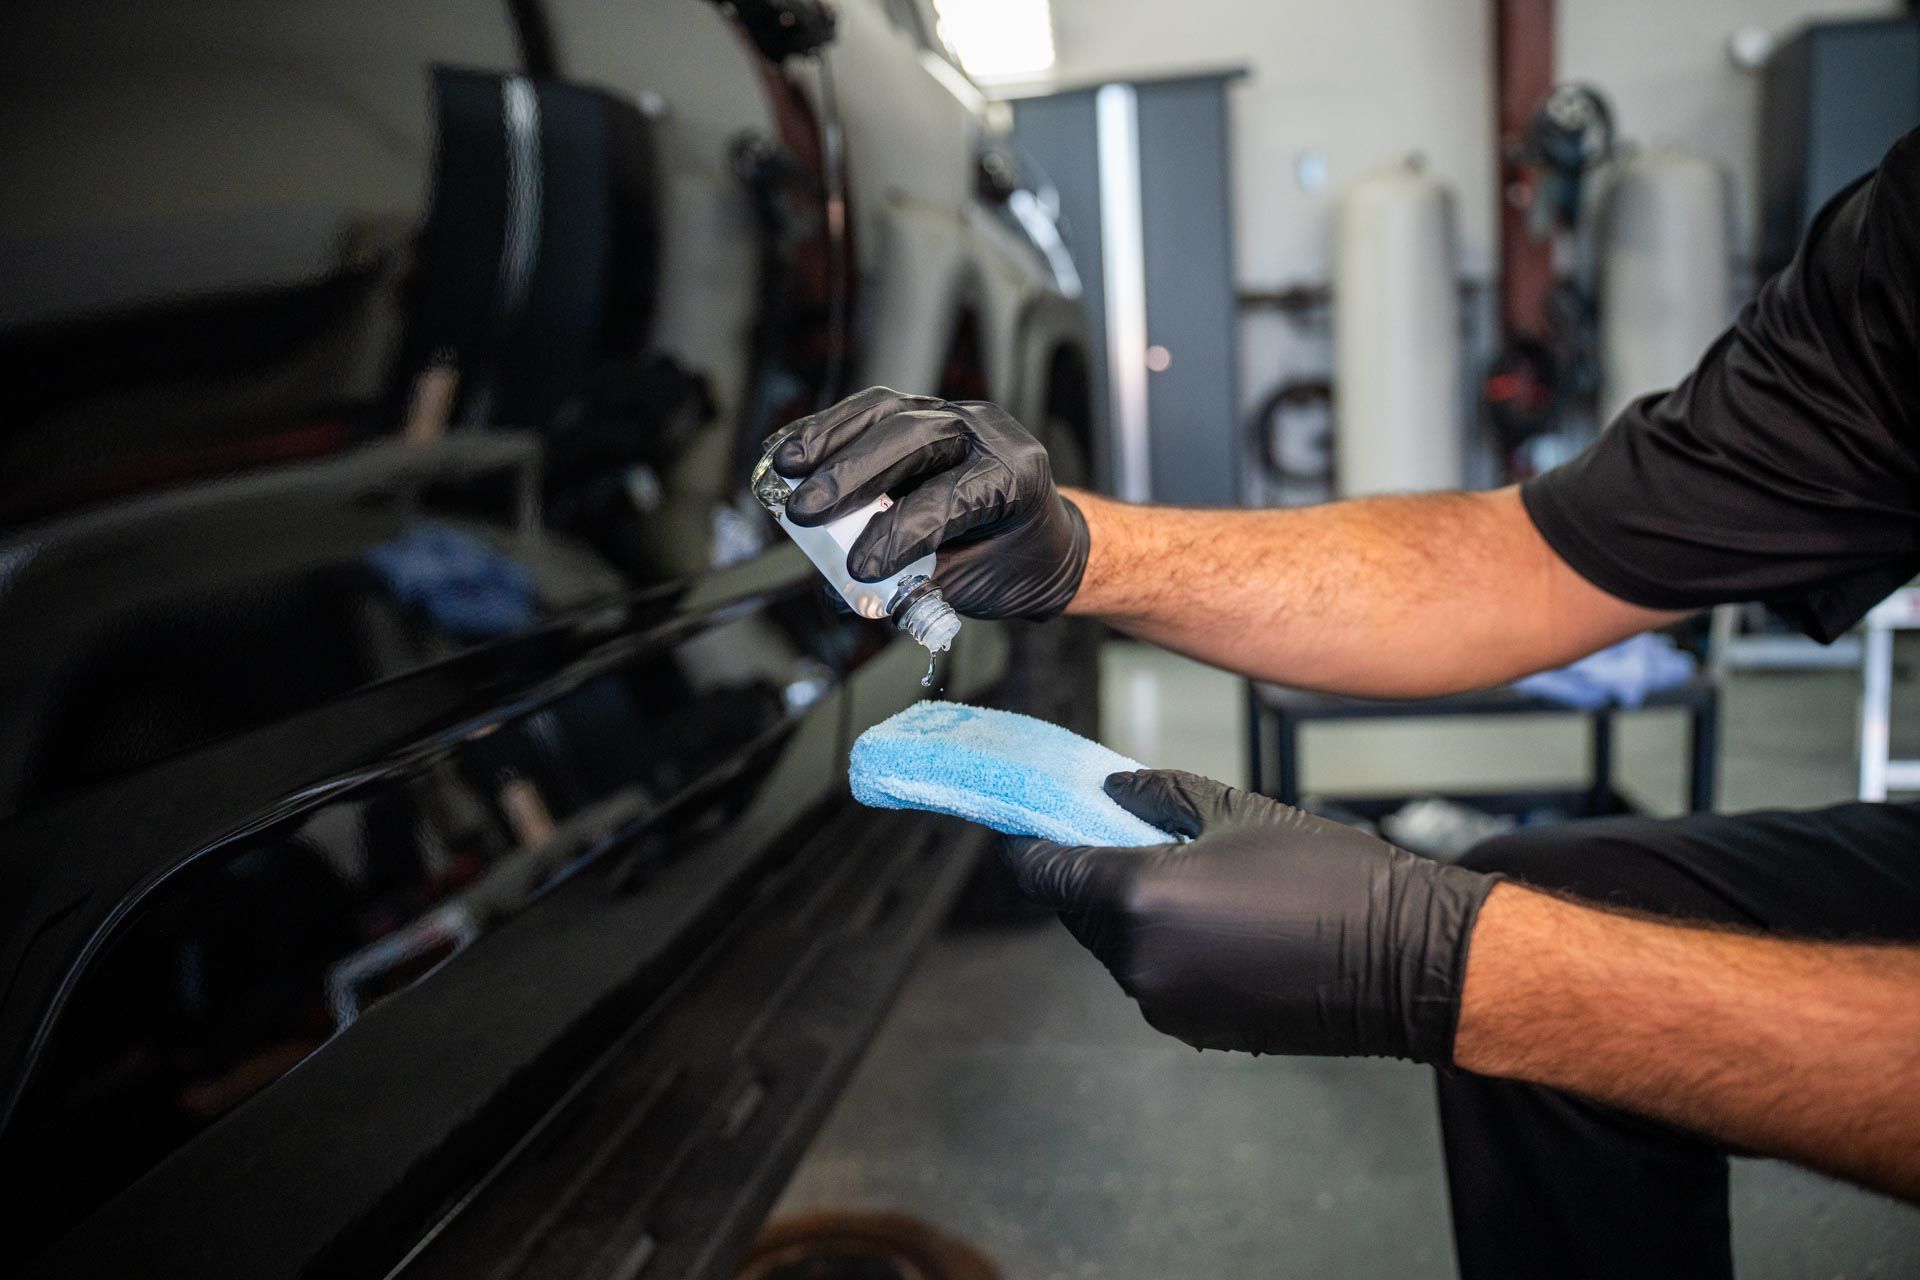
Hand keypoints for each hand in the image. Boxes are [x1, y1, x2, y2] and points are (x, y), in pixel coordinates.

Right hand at [772, 387, 1089, 619]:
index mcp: (1016, 477)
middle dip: (852, 475)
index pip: (950, 497)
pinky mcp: (924, 411)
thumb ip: (912, 584)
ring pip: (887, 413)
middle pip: (914, 438)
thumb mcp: (974, 585)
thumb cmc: (1014, 563)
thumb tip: (841, 591)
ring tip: (785, 469)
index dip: (900, 531)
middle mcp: (988, 434)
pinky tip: (792, 450)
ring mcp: (955, 414)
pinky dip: (828, 429)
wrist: (1043, 539)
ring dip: (829, 440)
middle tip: (804, 511)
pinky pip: (872, 411)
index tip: (860, 567)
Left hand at [1000, 770, 1501, 1063]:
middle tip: (1127, 836)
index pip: (1040, 872)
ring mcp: (1163, 1002)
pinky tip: (1220, 924)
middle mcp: (1137, 960)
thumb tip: (1108, 793)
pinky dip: (1167, 949)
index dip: (1029, 842)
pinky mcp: (1192, 1028)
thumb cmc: (1332, 877)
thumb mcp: (1235, 808)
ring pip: (1115, 946)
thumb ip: (1154, 795)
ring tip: (1195, 880)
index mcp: (1137, 897)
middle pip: (1075, 910)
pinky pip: (1154, 978)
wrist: (1405, 959)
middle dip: (1091, 872)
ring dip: (1132, 913)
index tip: (1031, 821)